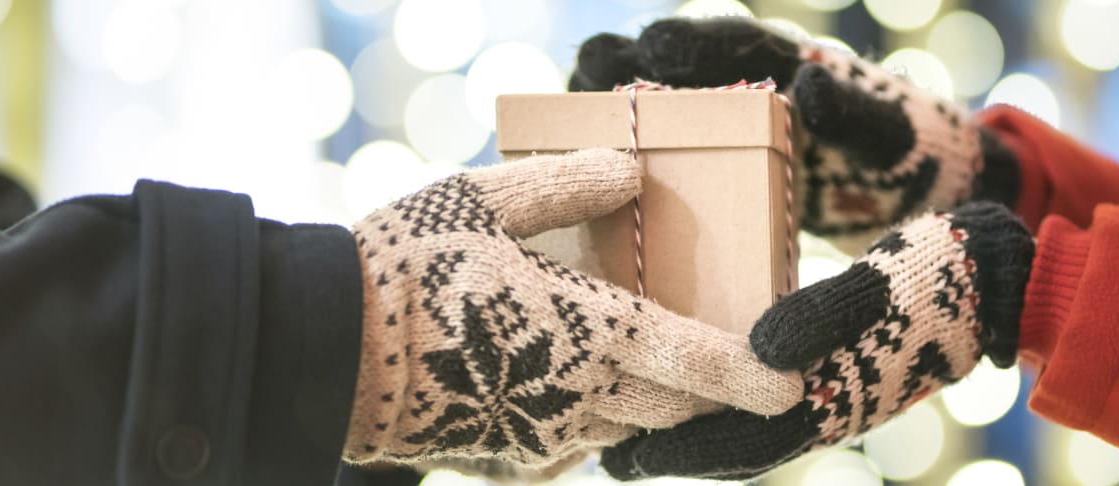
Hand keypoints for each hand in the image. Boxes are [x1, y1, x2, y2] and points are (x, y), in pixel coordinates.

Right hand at [342, 149, 801, 469]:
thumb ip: (564, 188)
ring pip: (627, 428)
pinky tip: (566, 381)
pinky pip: (575, 444)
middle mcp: (579, 399)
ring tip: (647, 363)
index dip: (751, 376)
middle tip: (737, 368)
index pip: (695, 363)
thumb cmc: (403, 268)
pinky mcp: (510, 461)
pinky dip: (590, 417)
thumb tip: (630, 171)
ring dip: (649, 401)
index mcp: (586, 334)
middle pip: (673, 405)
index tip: (794, 382)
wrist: (324, 358)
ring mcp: (543, 438)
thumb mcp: (480, 202)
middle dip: (710, 392)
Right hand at [572, 17, 1021, 250]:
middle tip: (585, 73)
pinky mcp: (722, 162)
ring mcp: (730, 122)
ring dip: (612, 104)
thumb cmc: (908, 155)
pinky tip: (586, 172)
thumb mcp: (889, 135)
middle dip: (628, 63)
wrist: (918, 192)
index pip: (730, 43)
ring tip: (563, 118)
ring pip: (658, 101)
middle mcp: (748, 83)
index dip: (690, 45)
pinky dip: (627, 151)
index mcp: (786, 63)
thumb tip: (805, 82)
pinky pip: (666, 149)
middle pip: (674, 63)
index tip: (653, 48)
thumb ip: (852, 111)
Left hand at [599, 202, 1033, 479]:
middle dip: (671, 451)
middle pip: (735, 445)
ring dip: (700, 431)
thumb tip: (755, 350)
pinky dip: (733, 405)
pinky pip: (778, 405)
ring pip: (755, 429)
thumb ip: (818, 313)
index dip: (674, 453)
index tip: (615, 461)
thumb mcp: (877, 282)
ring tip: (641, 426)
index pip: (737, 441)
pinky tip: (707, 384)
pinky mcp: (848, 376)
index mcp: (831, 396)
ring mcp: (840, 395)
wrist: (1009, 275)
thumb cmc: (940, 271)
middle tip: (604, 453)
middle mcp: (829, 407)